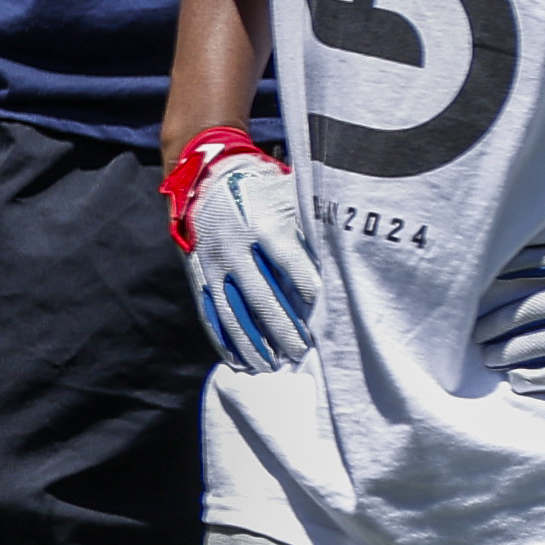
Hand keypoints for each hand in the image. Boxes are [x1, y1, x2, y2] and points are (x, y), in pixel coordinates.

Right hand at [165, 125, 318, 375]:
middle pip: (262, 297)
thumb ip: (312, 222)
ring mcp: (214, 263)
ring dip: (252, 342)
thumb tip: (345, 251)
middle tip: (301, 352)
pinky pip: (210, 311)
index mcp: (263, 225)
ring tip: (271, 366)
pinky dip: (222, 338)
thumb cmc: (262, 189)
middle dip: (283, 328)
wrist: (206, 179)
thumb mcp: (289, 194)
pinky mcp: (199, 274)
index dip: (310, 291)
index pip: (292, 264)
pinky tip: (237, 360)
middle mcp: (236, 247)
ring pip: (233, 311)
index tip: (327, 315)